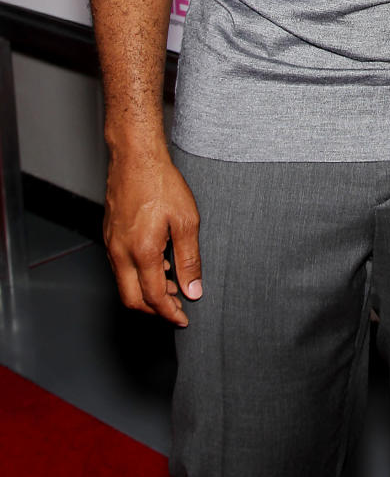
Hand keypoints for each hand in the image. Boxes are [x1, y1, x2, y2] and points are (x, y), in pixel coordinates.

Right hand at [103, 148, 201, 325]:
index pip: (154, 298)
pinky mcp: (109, 235)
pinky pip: (120, 267)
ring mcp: (111, 244)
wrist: (136, 157)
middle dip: (154, 310)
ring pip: (124, 284)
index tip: (184, 318)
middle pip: (132, 299)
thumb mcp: (186, 221)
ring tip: (172, 284)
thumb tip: (193, 290)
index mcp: (141, 252)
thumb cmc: (161, 183)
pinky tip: (157, 263)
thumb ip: (189, 259)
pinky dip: (137, 275)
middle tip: (176, 308)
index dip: (170, 313)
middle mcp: (120, 253)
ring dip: (146, 291)